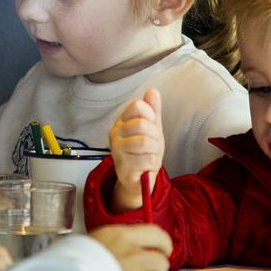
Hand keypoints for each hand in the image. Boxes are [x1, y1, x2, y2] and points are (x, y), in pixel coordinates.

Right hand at [89, 224, 171, 270]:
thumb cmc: (76, 259)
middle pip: (161, 262)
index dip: (164, 243)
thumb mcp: (97, 238)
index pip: (158, 234)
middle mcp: (135, 256)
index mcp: (125, 237)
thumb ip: (119, 239)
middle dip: (156, 270)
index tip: (164, 249)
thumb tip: (130, 242)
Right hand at [109, 88, 164, 211]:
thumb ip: (153, 110)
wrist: (140, 179)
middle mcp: (115, 133)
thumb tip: (152, 90)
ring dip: (154, 151)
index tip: (151, 125)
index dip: (150, 115)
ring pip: (145, 142)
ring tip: (149, 155)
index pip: (137, 106)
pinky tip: (146, 167)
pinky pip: (147, 160)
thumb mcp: (152, 128)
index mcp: (122, 121)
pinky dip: (152, 164)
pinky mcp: (122, 167)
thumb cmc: (145, 152)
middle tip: (152, 145)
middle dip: (155, 136)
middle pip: (142, 124)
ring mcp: (116, 151)